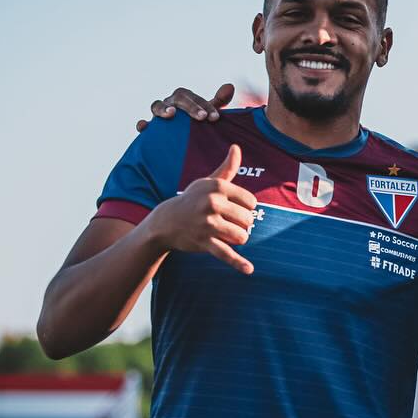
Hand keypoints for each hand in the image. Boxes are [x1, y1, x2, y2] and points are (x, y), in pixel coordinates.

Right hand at [137, 83, 235, 130]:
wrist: (179, 138)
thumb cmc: (195, 123)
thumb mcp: (207, 113)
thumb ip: (218, 101)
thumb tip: (230, 86)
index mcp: (184, 99)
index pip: (194, 97)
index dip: (205, 106)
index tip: (215, 117)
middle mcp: (170, 103)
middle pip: (177, 98)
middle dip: (190, 107)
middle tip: (202, 117)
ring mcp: (158, 115)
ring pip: (157, 105)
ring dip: (163, 108)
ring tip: (171, 114)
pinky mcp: (150, 128)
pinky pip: (143, 124)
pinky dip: (143, 124)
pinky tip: (145, 127)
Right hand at [144, 144, 256, 273]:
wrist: (166, 222)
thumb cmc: (191, 200)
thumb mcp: (207, 182)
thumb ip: (226, 168)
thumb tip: (237, 147)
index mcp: (217, 187)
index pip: (251, 202)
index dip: (245, 209)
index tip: (232, 209)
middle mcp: (213, 203)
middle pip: (249, 220)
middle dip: (242, 225)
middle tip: (226, 223)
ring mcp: (208, 223)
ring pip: (242, 236)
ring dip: (237, 238)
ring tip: (224, 234)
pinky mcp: (204, 242)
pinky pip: (226, 254)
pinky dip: (238, 263)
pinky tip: (249, 269)